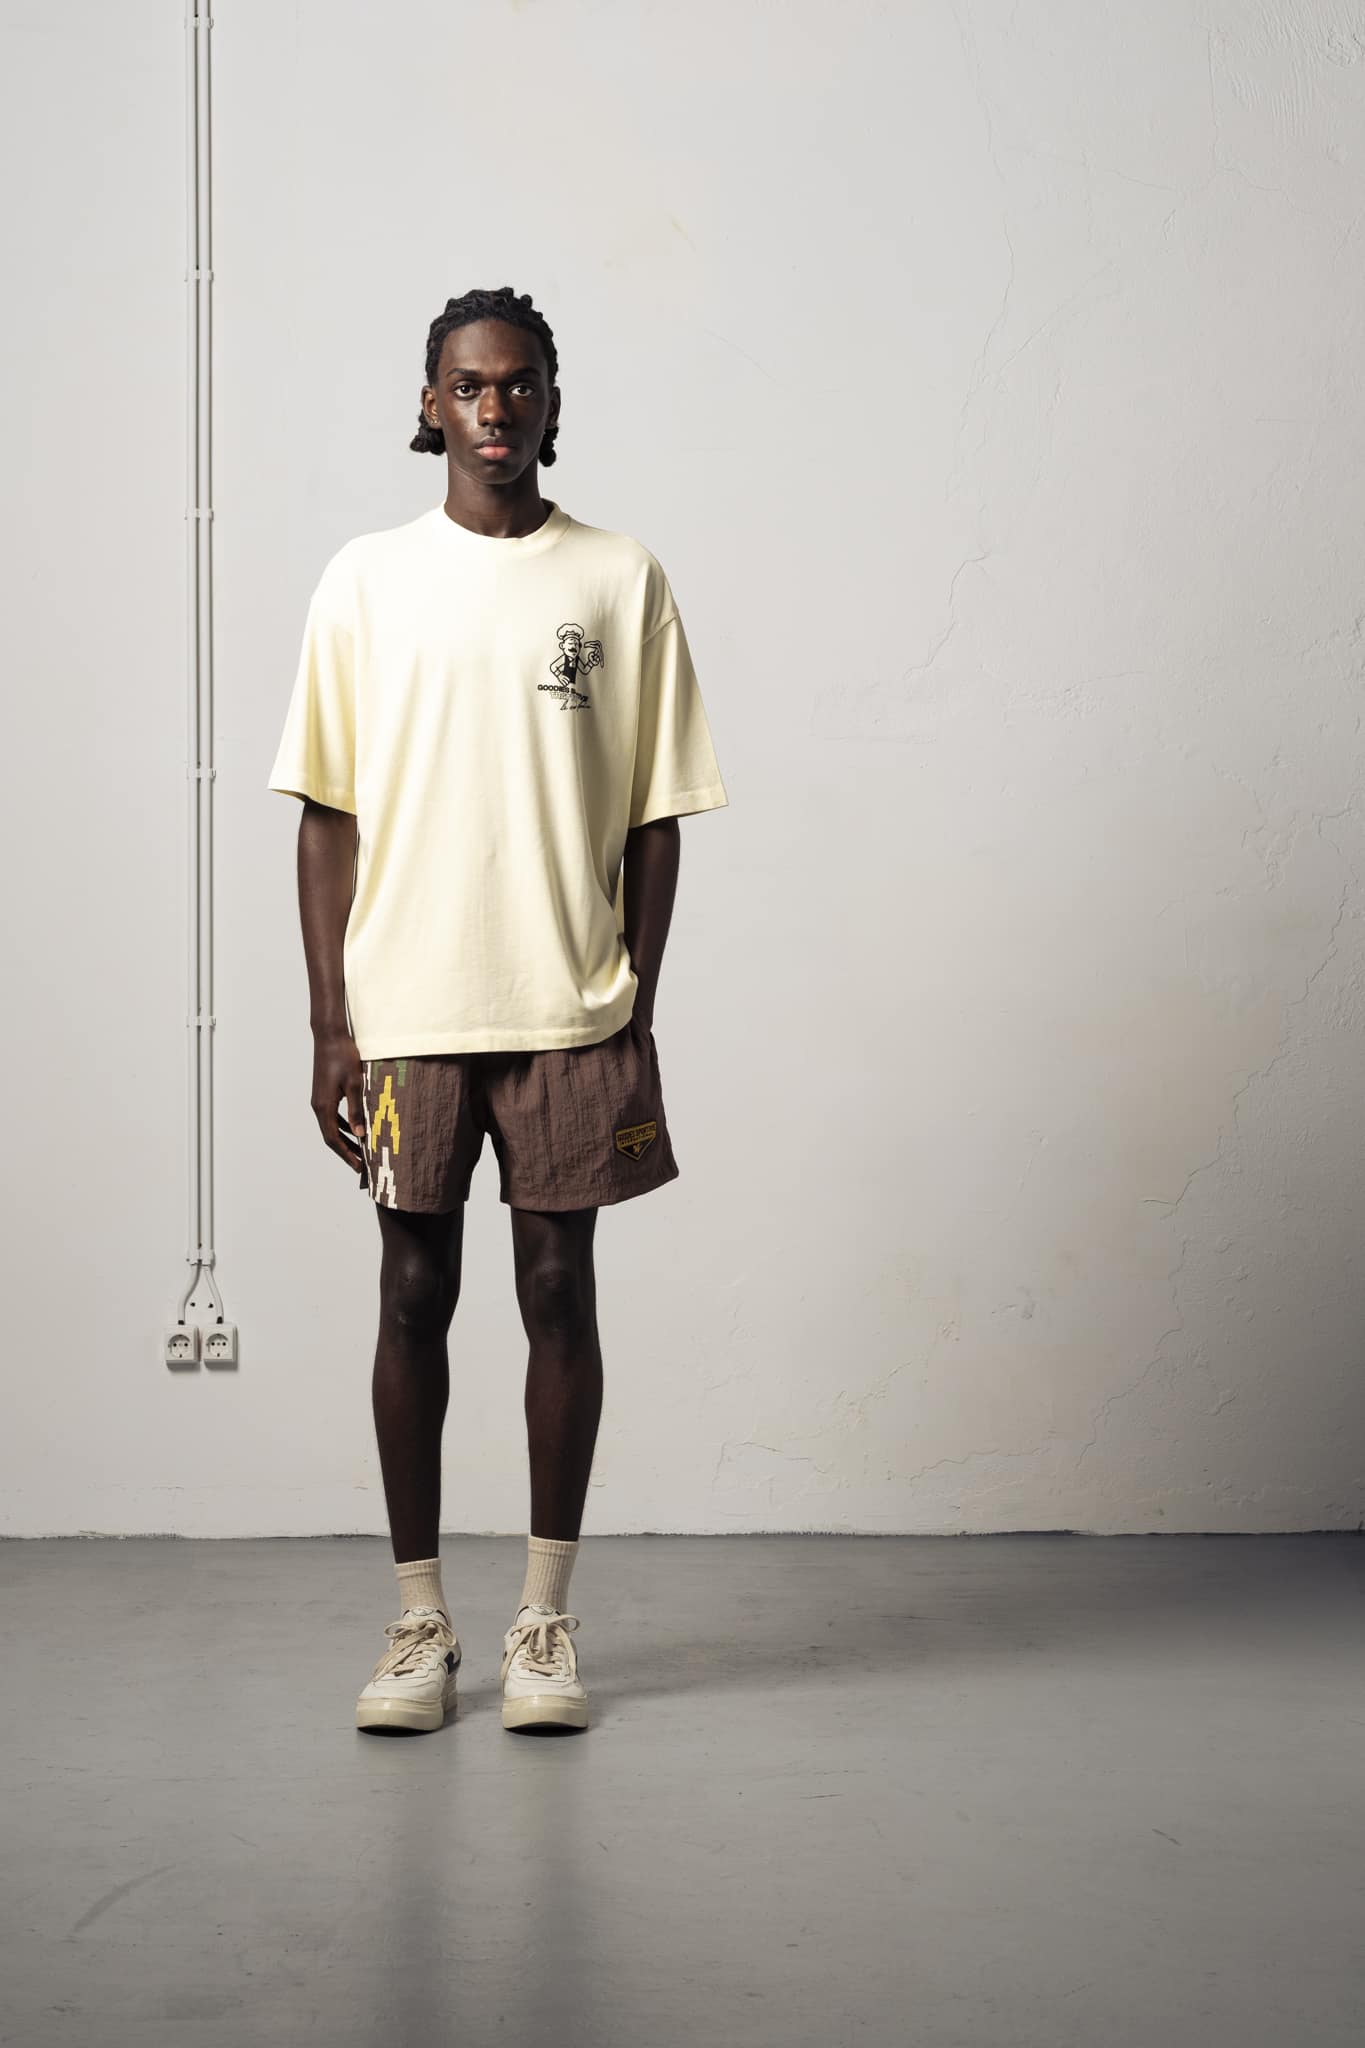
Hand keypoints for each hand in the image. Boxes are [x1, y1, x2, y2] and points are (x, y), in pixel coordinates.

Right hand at [311, 1030, 365, 1179]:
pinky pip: (333, 1116)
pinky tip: (356, 1128)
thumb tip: (361, 1135)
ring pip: (331, 1127)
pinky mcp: (323, 1093)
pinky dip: (344, 1125)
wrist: (329, 1036)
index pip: (333, 1139)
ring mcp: (319, 1099)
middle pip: (331, 1136)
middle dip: (346, 1152)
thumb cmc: (343, 1057)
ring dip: (345, 1139)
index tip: (359, 1167)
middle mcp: (318, 1106)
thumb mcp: (355, 1084)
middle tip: (361, 1165)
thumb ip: (357, 1110)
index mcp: (324, 1106)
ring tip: (361, 1150)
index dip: (346, 1155)